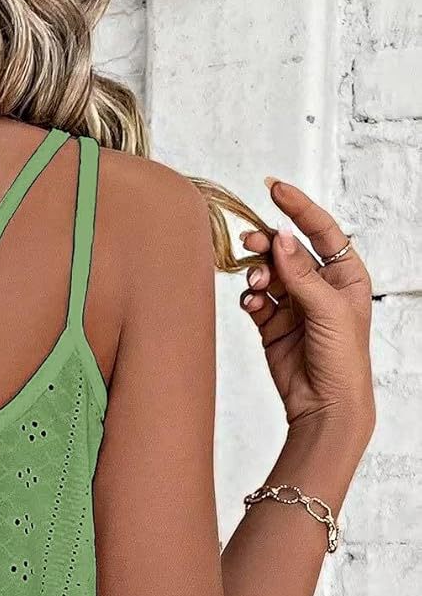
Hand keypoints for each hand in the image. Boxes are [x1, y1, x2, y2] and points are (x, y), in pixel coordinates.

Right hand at [239, 180, 374, 452]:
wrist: (325, 405)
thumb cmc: (342, 359)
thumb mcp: (327, 309)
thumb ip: (300, 273)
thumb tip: (281, 237)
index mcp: (345, 276)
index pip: (321, 231)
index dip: (299, 208)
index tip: (275, 190)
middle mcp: (320, 287)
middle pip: (289, 252)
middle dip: (269, 244)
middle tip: (250, 242)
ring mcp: (295, 307)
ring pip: (269, 275)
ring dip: (258, 273)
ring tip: (255, 282)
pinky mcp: (273, 327)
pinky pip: (257, 301)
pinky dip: (250, 297)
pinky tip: (251, 301)